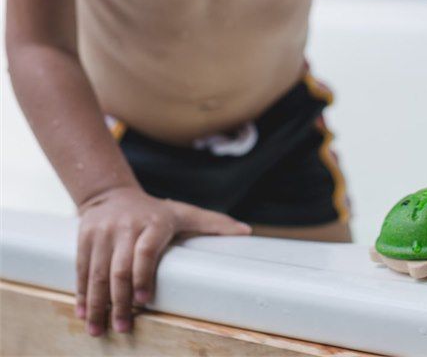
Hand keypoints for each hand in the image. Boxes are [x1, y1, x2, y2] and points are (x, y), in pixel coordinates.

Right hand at [76, 186, 251, 336]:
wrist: (112, 194)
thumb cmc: (156, 212)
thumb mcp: (185, 213)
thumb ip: (214, 223)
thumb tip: (248, 232)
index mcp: (155, 222)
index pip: (146, 251)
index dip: (144, 277)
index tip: (145, 303)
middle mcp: (127, 226)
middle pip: (120, 268)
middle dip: (120, 301)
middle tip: (123, 327)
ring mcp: (103, 232)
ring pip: (96, 272)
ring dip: (97, 304)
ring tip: (98, 329)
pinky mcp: (84, 237)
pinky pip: (81, 269)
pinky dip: (82, 294)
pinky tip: (84, 313)